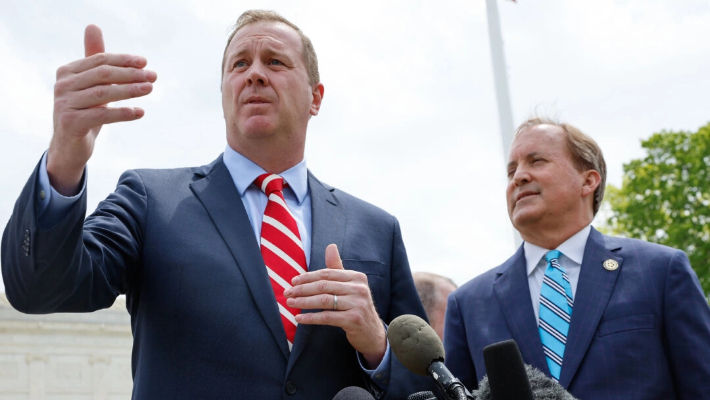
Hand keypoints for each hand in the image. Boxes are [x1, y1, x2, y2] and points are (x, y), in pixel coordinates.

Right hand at [48, 24, 156, 194]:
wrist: (70, 146)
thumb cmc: (85, 111)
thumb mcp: (91, 85)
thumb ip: (95, 60)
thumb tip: (93, 26)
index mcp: (67, 71)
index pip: (100, 60)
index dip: (124, 60)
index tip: (145, 63)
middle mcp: (62, 85)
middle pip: (103, 74)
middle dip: (131, 74)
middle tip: (153, 76)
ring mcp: (64, 104)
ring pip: (104, 93)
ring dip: (130, 90)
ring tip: (150, 89)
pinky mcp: (71, 122)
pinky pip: (103, 114)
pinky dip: (123, 112)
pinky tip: (140, 112)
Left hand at [285, 244, 386, 367]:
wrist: (372, 333)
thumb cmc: (356, 307)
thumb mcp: (350, 286)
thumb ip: (338, 268)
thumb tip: (330, 246)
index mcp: (357, 277)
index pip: (327, 274)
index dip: (308, 277)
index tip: (293, 281)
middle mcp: (359, 288)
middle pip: (324, 286)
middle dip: (303, 289)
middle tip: (287, 293)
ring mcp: (358, 304)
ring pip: (324, 300)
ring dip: (303, 302)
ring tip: (290, 303)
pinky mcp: (354, 319)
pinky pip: (327, 317)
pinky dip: (311, 317)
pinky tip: (299, 318)